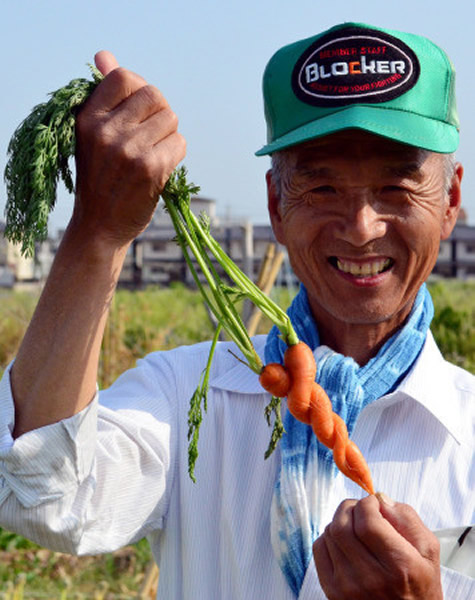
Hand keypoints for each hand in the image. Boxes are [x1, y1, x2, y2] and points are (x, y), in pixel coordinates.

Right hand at [73, 50, 185, 246]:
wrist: (99, 226)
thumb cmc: (98, 177)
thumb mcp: (91, 135)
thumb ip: (102, 95)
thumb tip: (105, 55)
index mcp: (89, 118)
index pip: (124, 78)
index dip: (138, 89)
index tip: (138, 109)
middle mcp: (107, 131)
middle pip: (155, 95)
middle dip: (160, 112)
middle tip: (151, 133)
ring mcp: (130, 150)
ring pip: (171, 118)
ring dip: (169, 134)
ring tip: (153, 152)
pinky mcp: (151, 168)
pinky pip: (179, 143)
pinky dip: (175, 153)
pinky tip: (161, 166)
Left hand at [313, 494, 442, 599]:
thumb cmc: (419, 587)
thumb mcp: (428, 552)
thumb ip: (408, 519)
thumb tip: (380, 498)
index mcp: (399, 566)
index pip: (368, 521)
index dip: (367, 503)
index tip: (374, 503)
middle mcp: (371, 578)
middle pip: (343, 525)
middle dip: (351, 507)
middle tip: (362, 509)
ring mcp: (348, 586)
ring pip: (329, 533)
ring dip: (340, 521)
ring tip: (355, 527)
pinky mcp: (332, 591)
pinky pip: (319, 549)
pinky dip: (328, 537)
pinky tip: (344, 543)